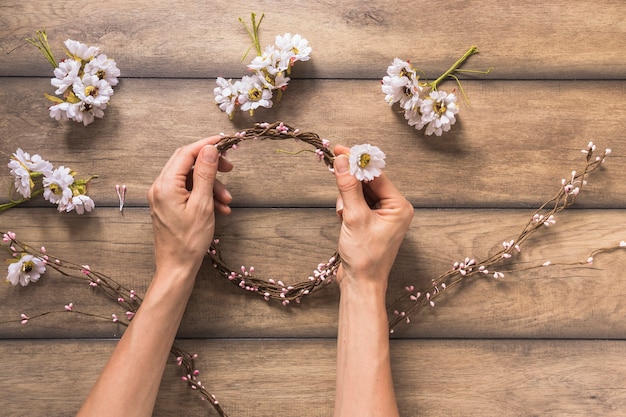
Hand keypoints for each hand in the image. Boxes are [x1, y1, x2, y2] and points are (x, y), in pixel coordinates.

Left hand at [147, 136, 232, 273]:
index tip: (225, 142)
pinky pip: (188, 191)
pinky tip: (219, 208)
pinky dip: (204, 195)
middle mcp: (160, 187)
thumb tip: (209, 150)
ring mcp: (163, 196)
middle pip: (187, 163)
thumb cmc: (189, 241)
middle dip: (210, 165)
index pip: (186, 153)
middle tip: (230, 168)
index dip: (206, 145)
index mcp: (165, 185)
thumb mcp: (202, 204)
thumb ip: (205, 174)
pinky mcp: (168, 204)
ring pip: (190, 178)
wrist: (177, 267)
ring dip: (211, 185)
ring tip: (227, 201)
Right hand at [333, 145, 412, 290]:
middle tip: (334, 171)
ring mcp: (382, 217)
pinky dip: (347, 207)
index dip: (358, 162)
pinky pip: (357, 204)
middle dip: (351, 184)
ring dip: (347, 198)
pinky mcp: (370, 223)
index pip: (377, 175)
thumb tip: (343, 161)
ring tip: (344, 215)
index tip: (339, 150)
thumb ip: (348, 187)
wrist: (360, 285)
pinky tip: (343, 218)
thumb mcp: (354, 217)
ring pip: (360, 193)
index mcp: (399, 206)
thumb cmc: (364, 257)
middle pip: (368, 182)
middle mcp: (394, 209)